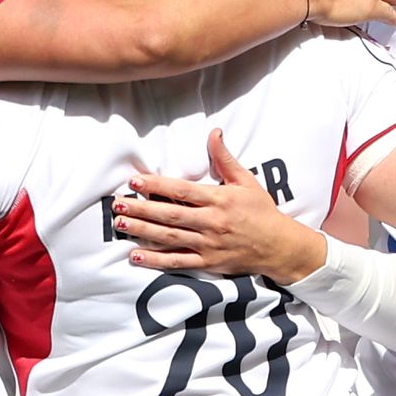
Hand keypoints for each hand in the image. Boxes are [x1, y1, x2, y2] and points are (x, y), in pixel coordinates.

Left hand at [113, 129, 325, 283]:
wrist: (278, 245)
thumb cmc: (261, 211)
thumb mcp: (246, 181)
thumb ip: (225, 158)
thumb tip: (214, 132)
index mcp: (219, 200)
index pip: (182, 191)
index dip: (157, 185)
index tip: (135, 181)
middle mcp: (212, 222)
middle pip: (170, 214)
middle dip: (142, 208)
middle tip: (118, 204)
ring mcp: (208, 244)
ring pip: (170, 237)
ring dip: (143, 230)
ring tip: (120, 223)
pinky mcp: (207, 262)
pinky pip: (178, 261)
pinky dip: (155, 260)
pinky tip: (136, 255)